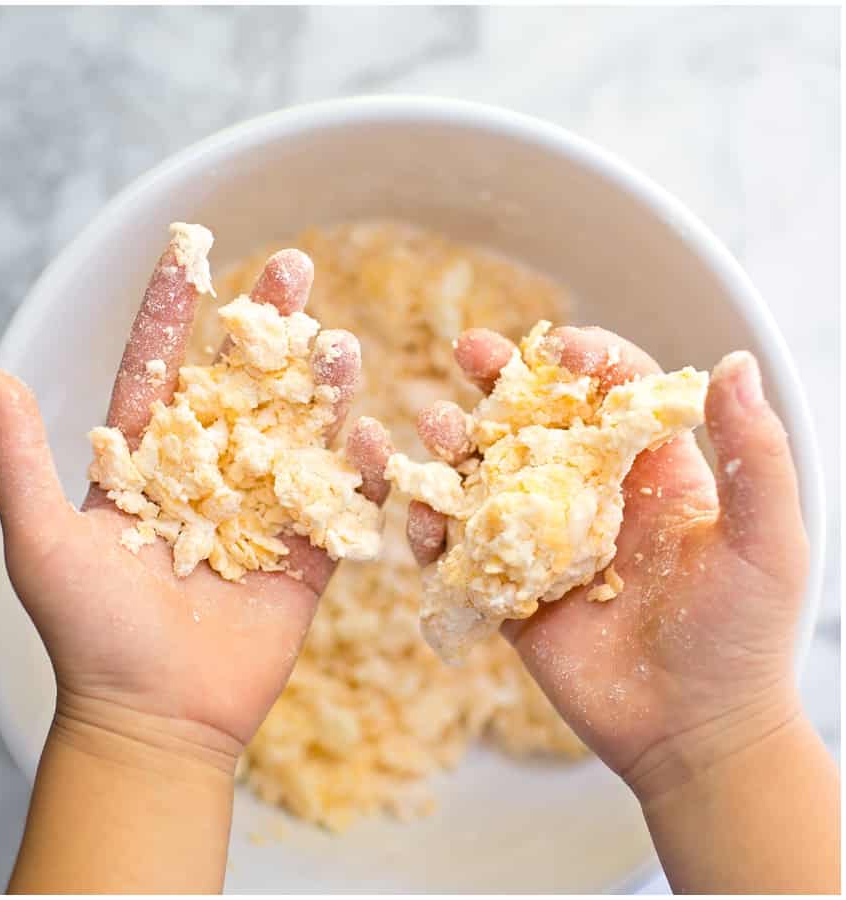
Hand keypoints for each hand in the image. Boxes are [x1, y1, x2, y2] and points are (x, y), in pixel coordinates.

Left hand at [0, 242, 391, 770]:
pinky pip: (338, 506)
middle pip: (242, 386)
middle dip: (267, 326)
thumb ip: (19, 453)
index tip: (192, 247)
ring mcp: (259, 515)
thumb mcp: (39, 538)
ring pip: (298, 435)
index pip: (161, 369)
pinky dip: (360, 471)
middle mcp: (207, 478)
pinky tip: (373, 432)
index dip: (176, 308)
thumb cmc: (88, 633)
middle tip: (295, 268)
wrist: (154, 719)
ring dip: (320, 386)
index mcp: (144, 466)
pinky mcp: (303, 558)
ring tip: (338, 342)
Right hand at [407, 325, 809, 802]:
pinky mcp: (509, 587)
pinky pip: (461, 549)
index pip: (612, 391)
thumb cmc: (741, 638)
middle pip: (534, 419)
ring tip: (436, 429)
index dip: (585, 359)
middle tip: (468, 351)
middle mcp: (588, 493)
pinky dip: (434, 529)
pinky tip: (427, 519)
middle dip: (499, 380)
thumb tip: (735, 364)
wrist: (692, 732)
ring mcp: (543, 539)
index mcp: (648, 470)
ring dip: (453, 445)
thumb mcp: (766, 543)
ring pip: (484, 475)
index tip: (556, 350)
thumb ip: (756, 455)